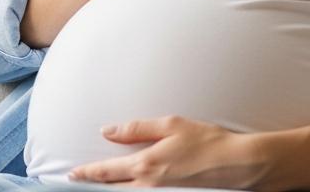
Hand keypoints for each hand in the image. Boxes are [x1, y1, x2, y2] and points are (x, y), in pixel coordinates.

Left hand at [67, 115, 270, 188]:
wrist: (237, 164)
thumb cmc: (207, 141)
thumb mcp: (170, 125)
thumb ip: (137, 128)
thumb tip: (108, 131)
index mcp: (146, 164)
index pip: (106, 171)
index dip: (86, 173)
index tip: (72, 174)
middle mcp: (149, 184)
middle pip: (113, 188)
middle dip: (95, 184)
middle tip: (78, 181)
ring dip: (112, 188)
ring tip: (100, 183)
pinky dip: (130, 190)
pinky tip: (130, 185)